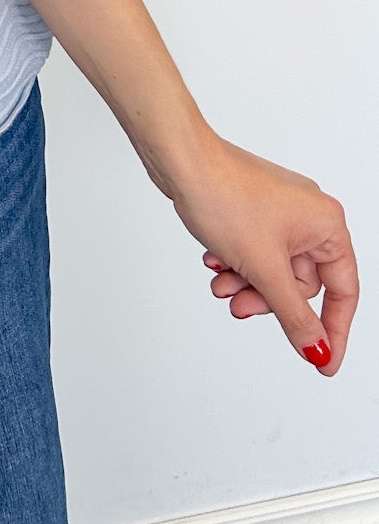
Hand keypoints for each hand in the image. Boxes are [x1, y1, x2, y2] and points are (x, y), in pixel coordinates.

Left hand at [170, 133, 357, 374]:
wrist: (181, 161)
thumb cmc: (224, 196)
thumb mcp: (265, 269)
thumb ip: (294, 316)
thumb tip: (316, 348)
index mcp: (326, 224)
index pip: (342, 292)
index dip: (333, 330)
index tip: (322, 362)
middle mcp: (308, 215)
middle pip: (302, 284)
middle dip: (269, 300)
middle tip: (242, 308)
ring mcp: (280, 211)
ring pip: (274, 270)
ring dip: (247, 284)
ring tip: (221, 285)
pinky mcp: (254, 210)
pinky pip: (255, 252)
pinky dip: (237, 264)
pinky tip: (214, 262)